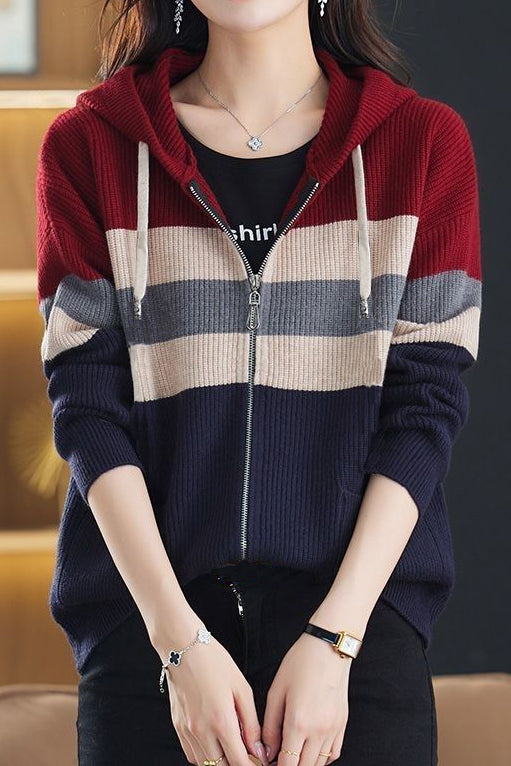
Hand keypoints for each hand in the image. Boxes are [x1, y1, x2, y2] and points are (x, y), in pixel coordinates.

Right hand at [157, 631, 269, 765]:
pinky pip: (192, 754)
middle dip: (236, 764)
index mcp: (221, 720)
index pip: (239, 762)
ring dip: (221, 762)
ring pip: (206, 764)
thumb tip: (258, 750)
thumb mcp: (241, 688)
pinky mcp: (178, 727)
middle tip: (248, 755)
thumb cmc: (214, 662)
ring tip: (232, 747)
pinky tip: (215, 743)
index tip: (259, 762)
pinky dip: (205, 756)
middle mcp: (201, 730)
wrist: (182, 648)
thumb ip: (251, 723)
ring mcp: (187, 730)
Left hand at [261, 632, 350, 765]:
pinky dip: (321, 758)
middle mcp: (318, 730)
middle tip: (278, 758)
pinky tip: (310, 749)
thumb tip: (268, 752)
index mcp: (298, 722)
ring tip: (293, 753)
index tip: (269, 764)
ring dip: (305, 764)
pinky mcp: (342, 724)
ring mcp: (333, 729)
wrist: (328, 648)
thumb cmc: (300, 664)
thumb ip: (270, 727)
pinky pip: (333, 753)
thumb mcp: (276, 692)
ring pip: (319, 764)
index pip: (287, 765)